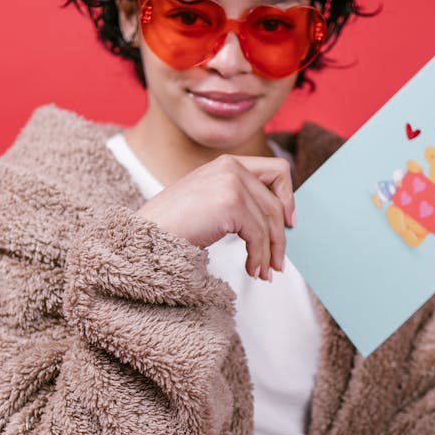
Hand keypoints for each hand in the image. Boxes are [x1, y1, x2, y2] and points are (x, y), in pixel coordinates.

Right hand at [137, 154, 294, 280]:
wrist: (145, 236)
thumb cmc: (171, 226)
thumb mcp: (208, 201)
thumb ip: (237, 200)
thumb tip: (275, 220)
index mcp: (226, 163)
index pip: (276, 170)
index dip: (288, 198)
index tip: (289, 222)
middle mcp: (230, 166)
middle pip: (276, 201)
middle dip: (280, 236)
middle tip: (276, 261)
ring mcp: (231, 182)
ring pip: (270, 222)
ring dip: (269, 252)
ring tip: (263, 272)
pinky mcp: (231, 203)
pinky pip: (259, 235)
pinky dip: (259, 257)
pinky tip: (252, 270)